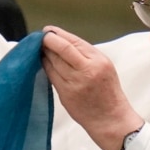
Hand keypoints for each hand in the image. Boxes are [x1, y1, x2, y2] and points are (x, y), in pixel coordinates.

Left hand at [42, 26, 144, 149]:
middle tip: (40, 38)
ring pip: (53, 61)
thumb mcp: (105, 67)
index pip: (74, 41)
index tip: (48, 31)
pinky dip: (45, 66)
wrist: (110, 119)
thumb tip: (63, 41)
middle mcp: (87, 70)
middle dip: (47, 41)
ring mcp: (75, 83)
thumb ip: (86, 55)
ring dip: (44, 53)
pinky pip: (51, 75)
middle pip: (61, 49)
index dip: (58, 34)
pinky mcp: (65, 94)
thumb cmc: (108, 92)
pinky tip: (42, 62)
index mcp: (98, 61)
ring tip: (40, 49)